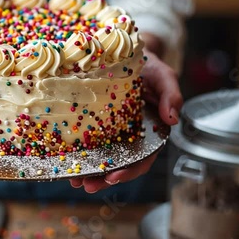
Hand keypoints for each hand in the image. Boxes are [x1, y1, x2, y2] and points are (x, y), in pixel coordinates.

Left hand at [70, 49, 182, 192]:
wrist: (126, 52)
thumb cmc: (149, 67)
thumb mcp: (164, 76)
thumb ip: (172, 95)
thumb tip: (172, 119)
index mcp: (149, 132)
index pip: (142, 158)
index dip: (129, 170)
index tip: (113, 177)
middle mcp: (129, 135)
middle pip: (118, 163)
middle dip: (103, 178)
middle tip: (87, 185)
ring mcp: (111, 130)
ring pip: (101, 156)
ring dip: (88, 171)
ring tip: (74, 180)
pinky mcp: (95, 122)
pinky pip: (87, 139)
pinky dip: (77, 151)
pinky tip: (66, 159)